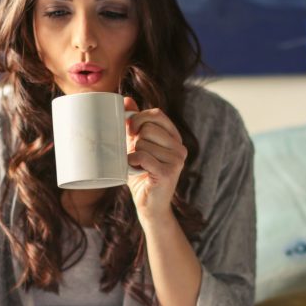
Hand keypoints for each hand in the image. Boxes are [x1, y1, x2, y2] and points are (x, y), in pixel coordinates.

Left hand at [124, 97, 186, 224]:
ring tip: (137, 166)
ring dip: (133, 154)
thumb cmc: (142, 174)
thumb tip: (126, 100)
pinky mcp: (169, 172)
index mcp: (174, 137)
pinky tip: (134, 169)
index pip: (157, 114)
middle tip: (134, 154)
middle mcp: (180, 147)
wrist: (149, 205)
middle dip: (134, 140)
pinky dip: (132, 161)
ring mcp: (177, 160)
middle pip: (148, 128)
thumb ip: (134, 124)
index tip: (130, 130)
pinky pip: (143, 156)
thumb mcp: (137, 145)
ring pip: (143, 143)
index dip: (139, 117)